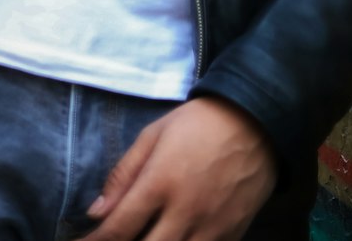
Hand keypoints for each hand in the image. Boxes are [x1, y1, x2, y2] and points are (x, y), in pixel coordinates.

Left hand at [86, 96, 277, 240]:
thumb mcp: (154, 134)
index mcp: (161, 181)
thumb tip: (96, 212)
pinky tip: (172, 239)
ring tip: (142, 239)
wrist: (255, 121)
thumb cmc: (198, 123)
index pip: (119, 227)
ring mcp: (211, 228)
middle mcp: (185, 211)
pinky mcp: (232, 235)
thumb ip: (124, 173)